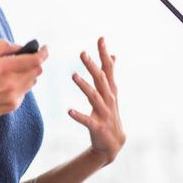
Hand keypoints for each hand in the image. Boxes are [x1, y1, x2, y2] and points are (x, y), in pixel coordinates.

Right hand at [0, 39, 47, 121]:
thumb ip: (3, 47)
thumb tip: (20, 47)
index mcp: (4, 67)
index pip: (35, 60)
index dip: (44, 53)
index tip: (45, 48)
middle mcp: (12, 83)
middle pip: (37, 70)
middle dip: (35, 63)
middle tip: (25, 60)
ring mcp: (14, 96)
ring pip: (32, 81)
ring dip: (28, 74)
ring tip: (12, 73)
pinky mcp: (13, 105)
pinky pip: (24, 92)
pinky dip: (20, 86)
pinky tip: (5, 86)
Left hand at [69, 37, 125, 164]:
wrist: (113, 143)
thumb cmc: (110, 114)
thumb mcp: (111, 93)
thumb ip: (110, 74)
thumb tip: (113, 55)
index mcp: (110, 90)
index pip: (108, 68)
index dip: (104, 54)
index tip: (101, 38)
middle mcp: (109, 99)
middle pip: (101, 80)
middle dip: (92, 66)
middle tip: (82, 53)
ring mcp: (104, 113)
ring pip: (94, 97)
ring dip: (84, 86)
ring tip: (73, 75)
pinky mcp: (97, 126)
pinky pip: (87, 120)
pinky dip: (79, 115)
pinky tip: (69, 111)